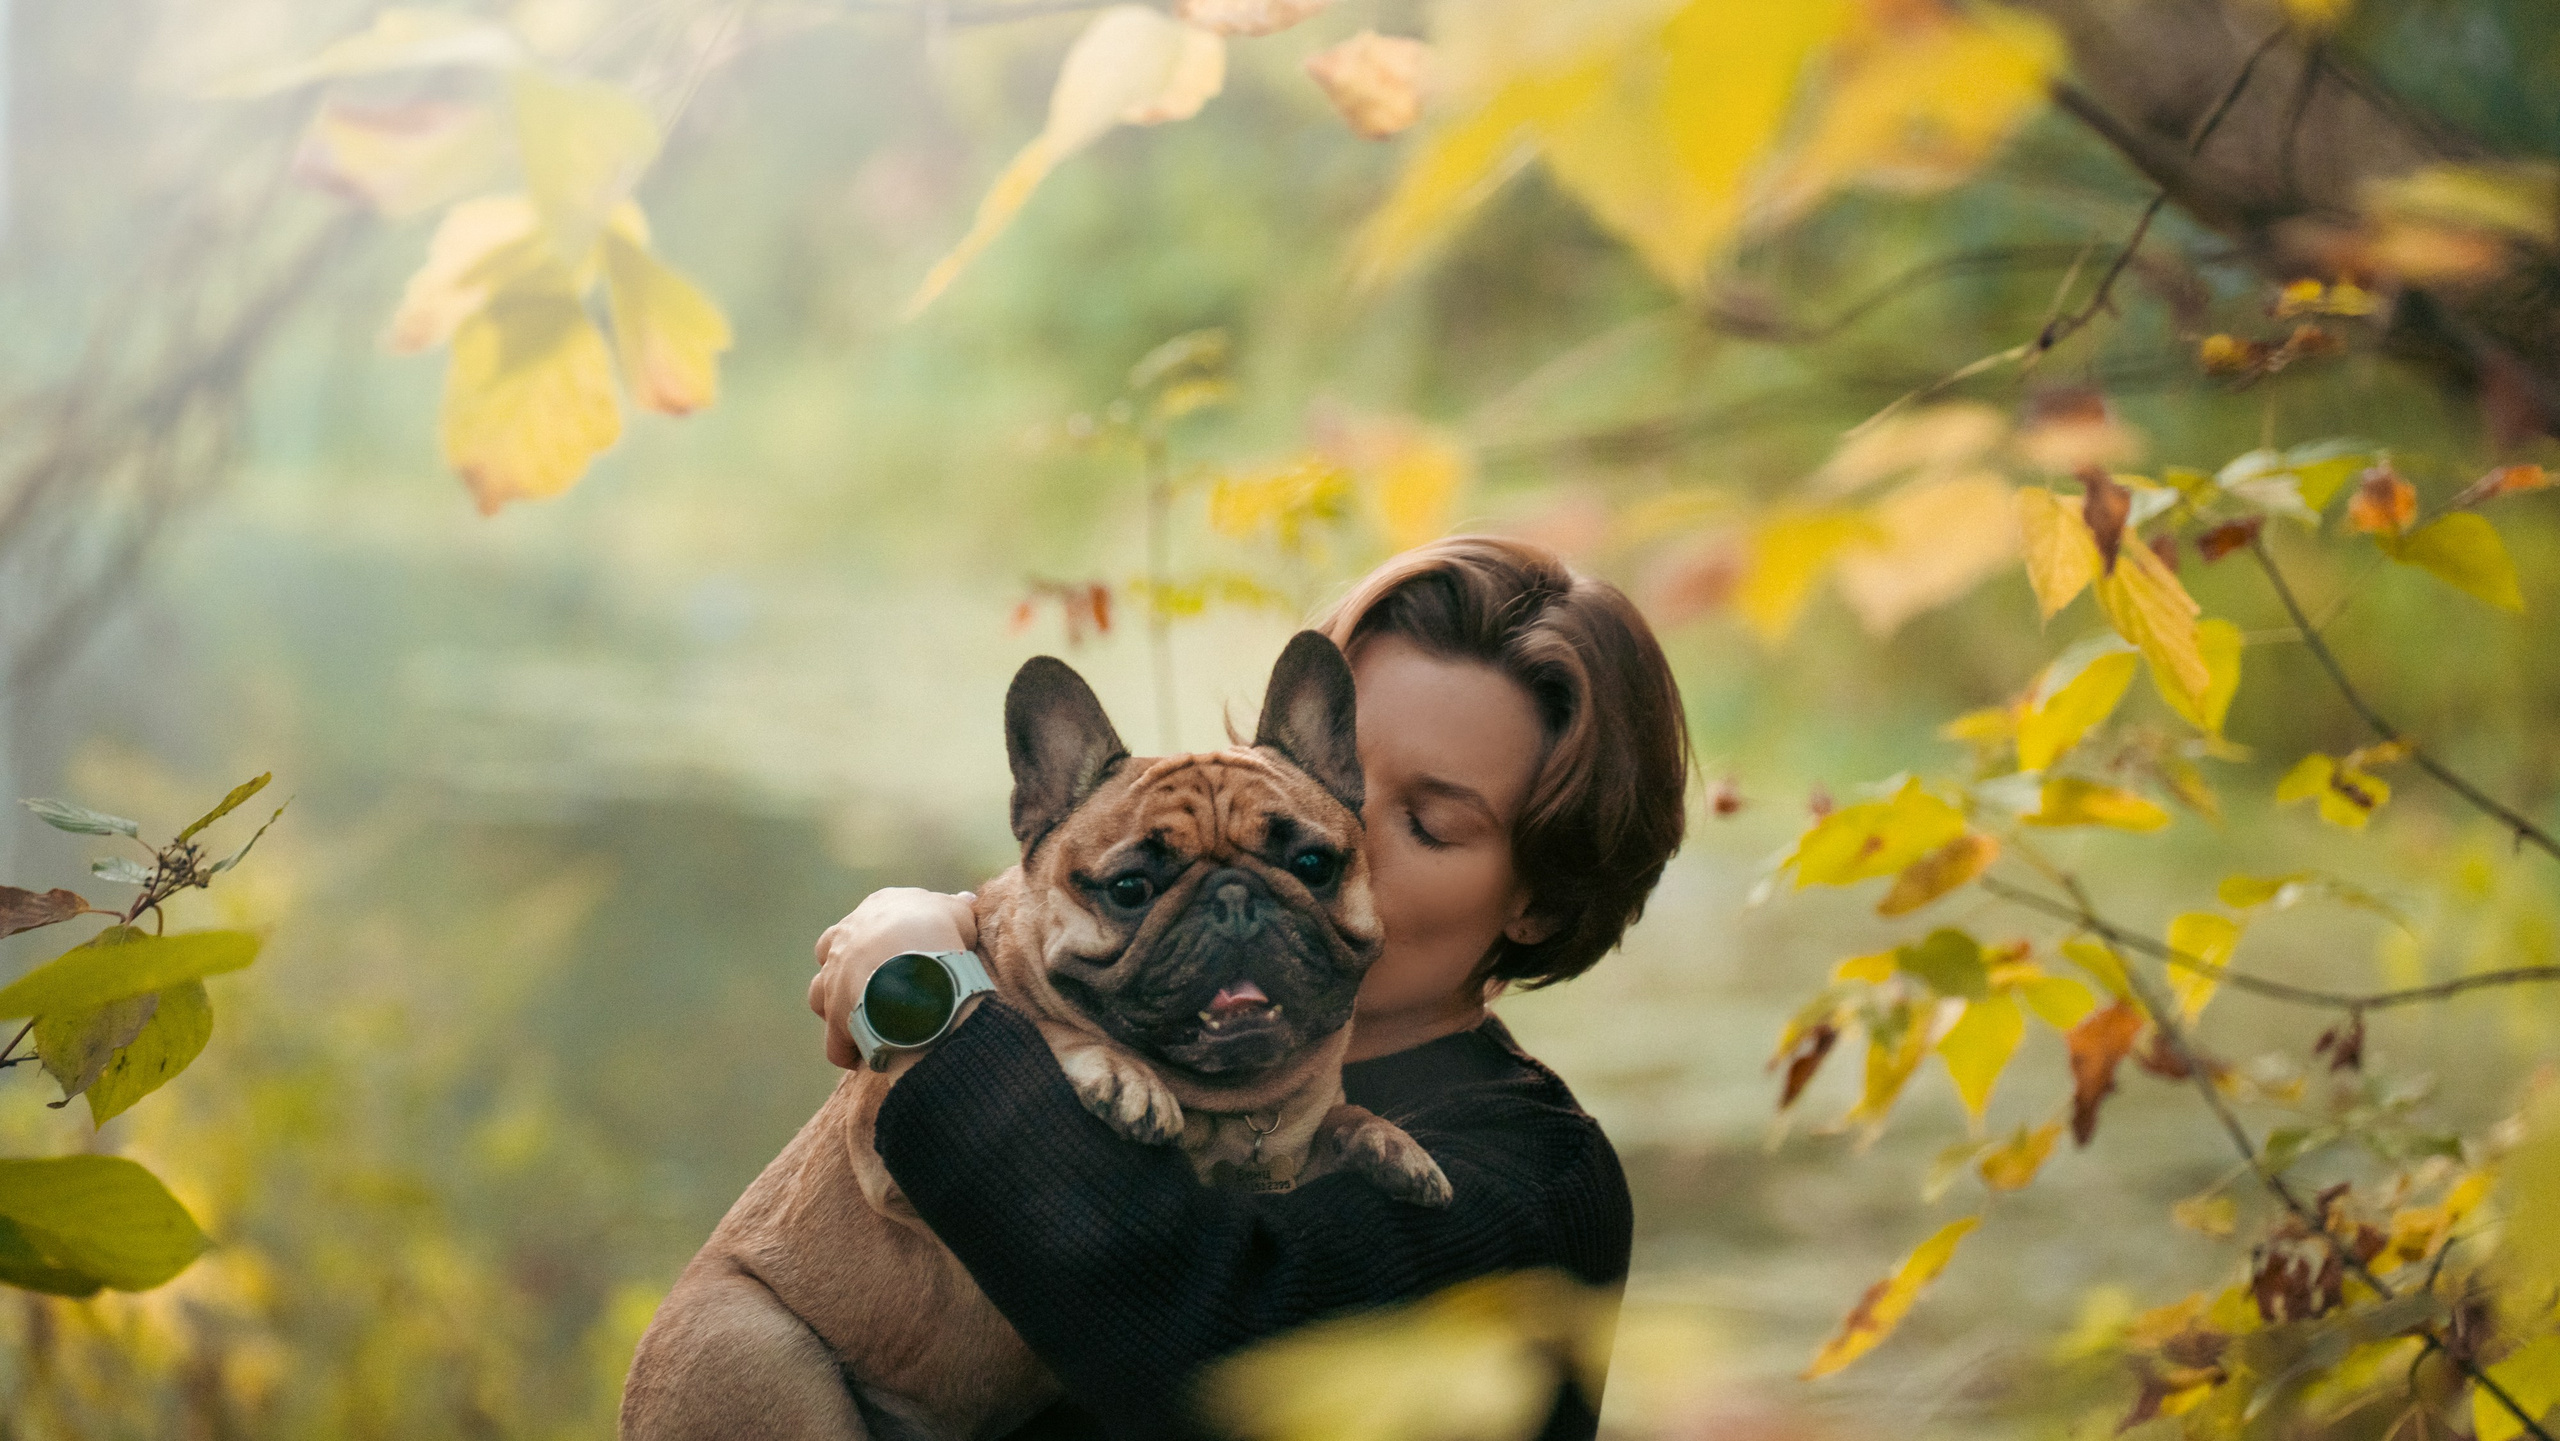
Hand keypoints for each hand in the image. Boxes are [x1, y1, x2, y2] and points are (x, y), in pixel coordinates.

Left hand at [810, 888, 978, 1069]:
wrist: (914, 965)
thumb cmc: (936, 930)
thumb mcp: (955, 911)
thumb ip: (955, 906)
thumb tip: (965, 900)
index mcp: (871, 912)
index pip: (864, 921)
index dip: (878, 938)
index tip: (899, 951)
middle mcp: (843, 942)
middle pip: (830, 952)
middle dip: (845, 966)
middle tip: (874, 981)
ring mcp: (834, 980)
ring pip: (820, 995)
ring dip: (837, 1006)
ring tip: (865, 1017)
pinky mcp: (837, 1018)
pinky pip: (836, 1042)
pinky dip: (847, 1049)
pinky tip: (865, 1055)